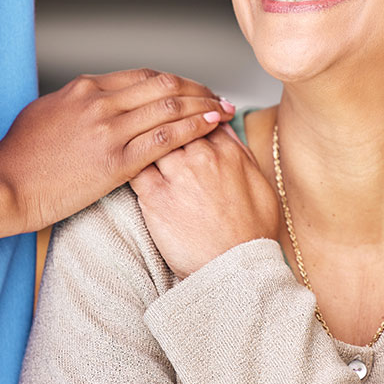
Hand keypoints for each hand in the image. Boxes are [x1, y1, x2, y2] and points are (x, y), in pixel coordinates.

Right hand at [0, 69, 234, 231]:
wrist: (4, 187)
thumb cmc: (18, 158)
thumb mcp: (45, 113)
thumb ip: (76, 103)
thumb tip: (95, 100)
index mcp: (84, 88)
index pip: (142, 76)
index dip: (173, 81)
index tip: (189, 88)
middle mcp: (100, 102)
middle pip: (163, 84)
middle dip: (196, 88)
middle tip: (215, 95)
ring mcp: (110, 130)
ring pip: (170, 106)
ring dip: (202, 104)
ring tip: (223, 107)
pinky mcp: (116, 161)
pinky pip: (166, 138)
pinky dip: (194, 127)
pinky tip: (211, 125)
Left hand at [130, 125, 279, 278]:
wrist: (235, 270)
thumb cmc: (249, 233)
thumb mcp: (259, 185)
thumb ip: (240, 152)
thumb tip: (224, 127)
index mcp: (228, 152)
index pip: (200, 114)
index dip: (187, 113)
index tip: (179, 116)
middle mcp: (203, 157)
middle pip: (174, 120)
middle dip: (162, 119)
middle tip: (151, 123)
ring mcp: (178, 175)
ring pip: (152, 138)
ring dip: (143, 137)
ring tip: (134, 141)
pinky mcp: (155, 197)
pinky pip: (134, 166)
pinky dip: (128, 160)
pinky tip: (124, 162)